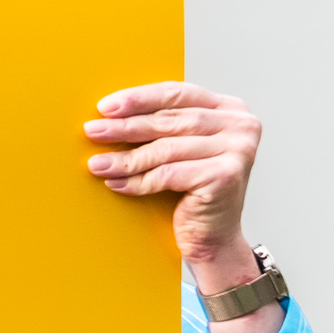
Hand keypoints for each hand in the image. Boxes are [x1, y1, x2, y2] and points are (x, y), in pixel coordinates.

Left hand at [85, 83, 262, 282]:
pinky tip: (116, 184)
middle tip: (92, 130)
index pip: (177, 93)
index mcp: (230, 109)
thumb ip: (160, 125)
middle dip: (126, 126)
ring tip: (96, 164)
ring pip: (166, 149)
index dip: (139, 98)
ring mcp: (238, 149)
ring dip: (126, 158)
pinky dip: (138, 181)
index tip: (105, 106)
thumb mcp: (179, 148)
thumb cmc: (191, 192)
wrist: (212, 239)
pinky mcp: (226, 175)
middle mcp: (240, 125)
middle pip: (170, 120)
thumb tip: (109, 113)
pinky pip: (169, 174)